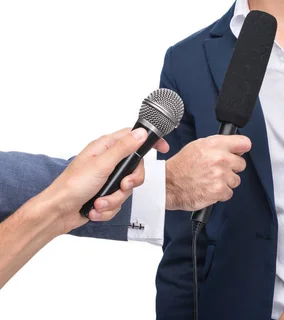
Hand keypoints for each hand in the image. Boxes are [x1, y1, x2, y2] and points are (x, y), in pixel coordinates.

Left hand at [44, 128, 166, 233]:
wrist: (57, 212)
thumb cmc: (72, 186)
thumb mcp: (101, 164)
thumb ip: (124, 148)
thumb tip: (141, 133)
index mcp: (105, 148)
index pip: (133, 137)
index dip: (149, 141)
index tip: (163, 148)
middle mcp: (107, 162)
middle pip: (135, 168)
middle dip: (130, 183)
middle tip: (122, 186)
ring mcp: (106, 179)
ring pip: (127, 188)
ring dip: (114, 199)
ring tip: (99, 202)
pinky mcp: (105, 194)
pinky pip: (118, 202)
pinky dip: (108, 208)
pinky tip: (95, 209)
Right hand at [165, 135, 250, 210]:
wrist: (169, 184)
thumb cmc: (181, 166)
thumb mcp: (198, 146)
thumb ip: (218, 145)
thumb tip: (236, 148)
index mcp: (215, 144)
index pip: (244, 143)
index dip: (241, 149)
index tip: (239, 153)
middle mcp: (220, 158)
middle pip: (242, 164)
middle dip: (232, 168)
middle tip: (218, 170)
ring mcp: (221, 175)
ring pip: (236, 180)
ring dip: (225, 182)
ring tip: (211, 180)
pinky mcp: (219, 190)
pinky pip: (229, 193)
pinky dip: (220, 193)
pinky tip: (209, 188)